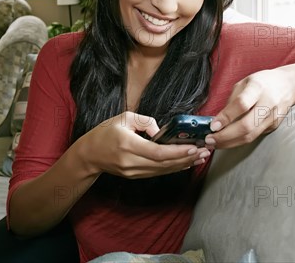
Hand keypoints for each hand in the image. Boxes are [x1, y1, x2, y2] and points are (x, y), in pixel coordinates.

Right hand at [79, 111, 209, 178]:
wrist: (89, 155)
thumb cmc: (105, 133)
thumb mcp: (124, 118)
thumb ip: (145, 121)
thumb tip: (161, 131)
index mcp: (128, 144)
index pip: (157, 152)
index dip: (177, 152)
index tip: (193, 147)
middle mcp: (131, 161)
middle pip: (164, 164)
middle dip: (186, 158)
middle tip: (205, 152)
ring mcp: (133, 171)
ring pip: (163, 170)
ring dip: (183, 164)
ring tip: (200, 157)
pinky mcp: (135, 176)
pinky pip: (158, 172)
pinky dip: (173, 168)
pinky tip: (185, 163)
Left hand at [205, 68, 294, 148]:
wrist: (288, 86)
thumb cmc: (262, 82)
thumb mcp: (244, 83)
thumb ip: (232, 101)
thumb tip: (217, 120)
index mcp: (258, 87)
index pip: (242, 104)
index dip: (226, 117)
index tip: (212, 126)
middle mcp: (268, 103)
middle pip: (246, 126)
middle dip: (225, 136)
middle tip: (209, 140)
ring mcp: (272, 117)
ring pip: (250, 136)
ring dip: (230, 143)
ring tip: (214, 144)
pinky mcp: (273, 127)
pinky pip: (253, 137)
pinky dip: (238, 141)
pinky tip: (227, 141)